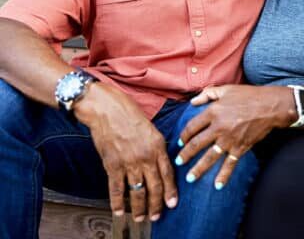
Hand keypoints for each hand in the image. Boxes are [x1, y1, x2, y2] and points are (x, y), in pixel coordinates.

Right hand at [74, 83, 176, 221]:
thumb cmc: (129, 114)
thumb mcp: (151, 128)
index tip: (172, 204)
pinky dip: (117, 203)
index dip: (170, 191)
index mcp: (158, 146)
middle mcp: (145, 156)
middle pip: (154, 187)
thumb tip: (159, 163)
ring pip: (137, 192)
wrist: (107, 109)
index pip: (167, 174)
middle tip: (157, 216)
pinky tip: (119, 211)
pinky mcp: (112, 165)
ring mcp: (129, 162)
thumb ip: (156, 147)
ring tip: (141, 218)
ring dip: (139, 208)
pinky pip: (116, 189)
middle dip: (156, 205)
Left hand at [177, 85, 294, 187]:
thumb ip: (207, 94)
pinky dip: (224, 176)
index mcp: (213, 112)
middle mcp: (219, 127)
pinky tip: (217, 185)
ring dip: (199, 169)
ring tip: (190, 178)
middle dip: (186, 154)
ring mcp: (229, 140)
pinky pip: (230, 164)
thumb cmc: (248, 95)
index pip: (192, 126)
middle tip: (178, 162)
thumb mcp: (226, 90)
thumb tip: (192, 102)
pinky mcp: (240, 148)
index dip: (184, 135)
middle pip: (197, 144)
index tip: (180, 141)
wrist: (269, 106)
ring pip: (210, 157)